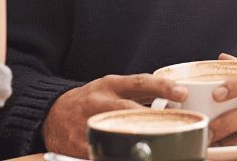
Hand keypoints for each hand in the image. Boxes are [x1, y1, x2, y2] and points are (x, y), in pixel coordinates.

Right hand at [43, 75, 187, 156]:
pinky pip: (103, 151)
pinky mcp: (81, 145)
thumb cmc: (91, 100)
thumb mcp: (112, 88)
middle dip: (155, 119)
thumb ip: (140, 94)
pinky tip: (136, 156)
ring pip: (118, 133)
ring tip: (161, 146)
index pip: (140, 82)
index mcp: (110, 85)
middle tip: (178, 126)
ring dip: (140, 141)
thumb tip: (176, 98)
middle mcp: (100, 102)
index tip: (183, 92)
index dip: (163, 86)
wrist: (53, 113)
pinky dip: (120, 155)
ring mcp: (90, 123)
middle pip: (131, 110)